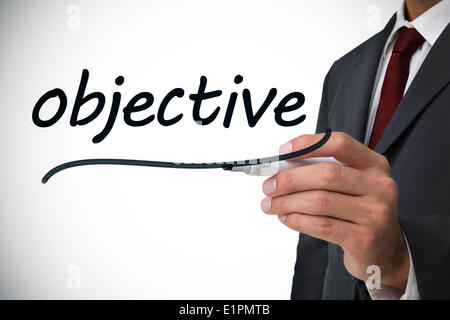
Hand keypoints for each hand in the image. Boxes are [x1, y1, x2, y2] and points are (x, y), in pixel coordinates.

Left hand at [261, 132, 409, 289]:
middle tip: (268, 186)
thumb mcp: (352, 185)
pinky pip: (321, 226)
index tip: (282, 152)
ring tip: (271, 205)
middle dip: (290, 179)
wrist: (385, 250)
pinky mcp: (364, 238)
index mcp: (374, 164)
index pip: (340, 144)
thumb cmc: (360, 211)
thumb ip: (323, 172)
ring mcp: (375, 213)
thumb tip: (281, 167)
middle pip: (326, 174)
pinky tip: (286, 218)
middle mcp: (379, 186)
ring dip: (287, 202)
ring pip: (320, 202)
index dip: (307, 144)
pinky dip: (297, 220)